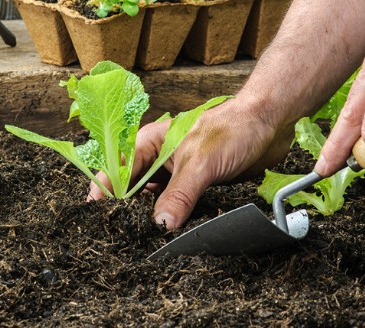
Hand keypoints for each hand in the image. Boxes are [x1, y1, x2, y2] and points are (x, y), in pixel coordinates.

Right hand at [88, 94, 293, 228]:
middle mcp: (160, 159)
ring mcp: (178, 173)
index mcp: (151, 143)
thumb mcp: (200, 163)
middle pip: (134, 189)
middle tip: (121, 236)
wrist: (268, 124)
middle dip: (127, 210)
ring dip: (152, 218)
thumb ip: (179, 195)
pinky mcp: (196, 186)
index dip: (105, 192)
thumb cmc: (232, 128)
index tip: (96, 215)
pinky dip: (173, 220)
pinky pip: (178, 207)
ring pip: (155, 200)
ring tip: (142, 241)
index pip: (119, 170)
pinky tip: (171, 235)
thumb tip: (160, 225)